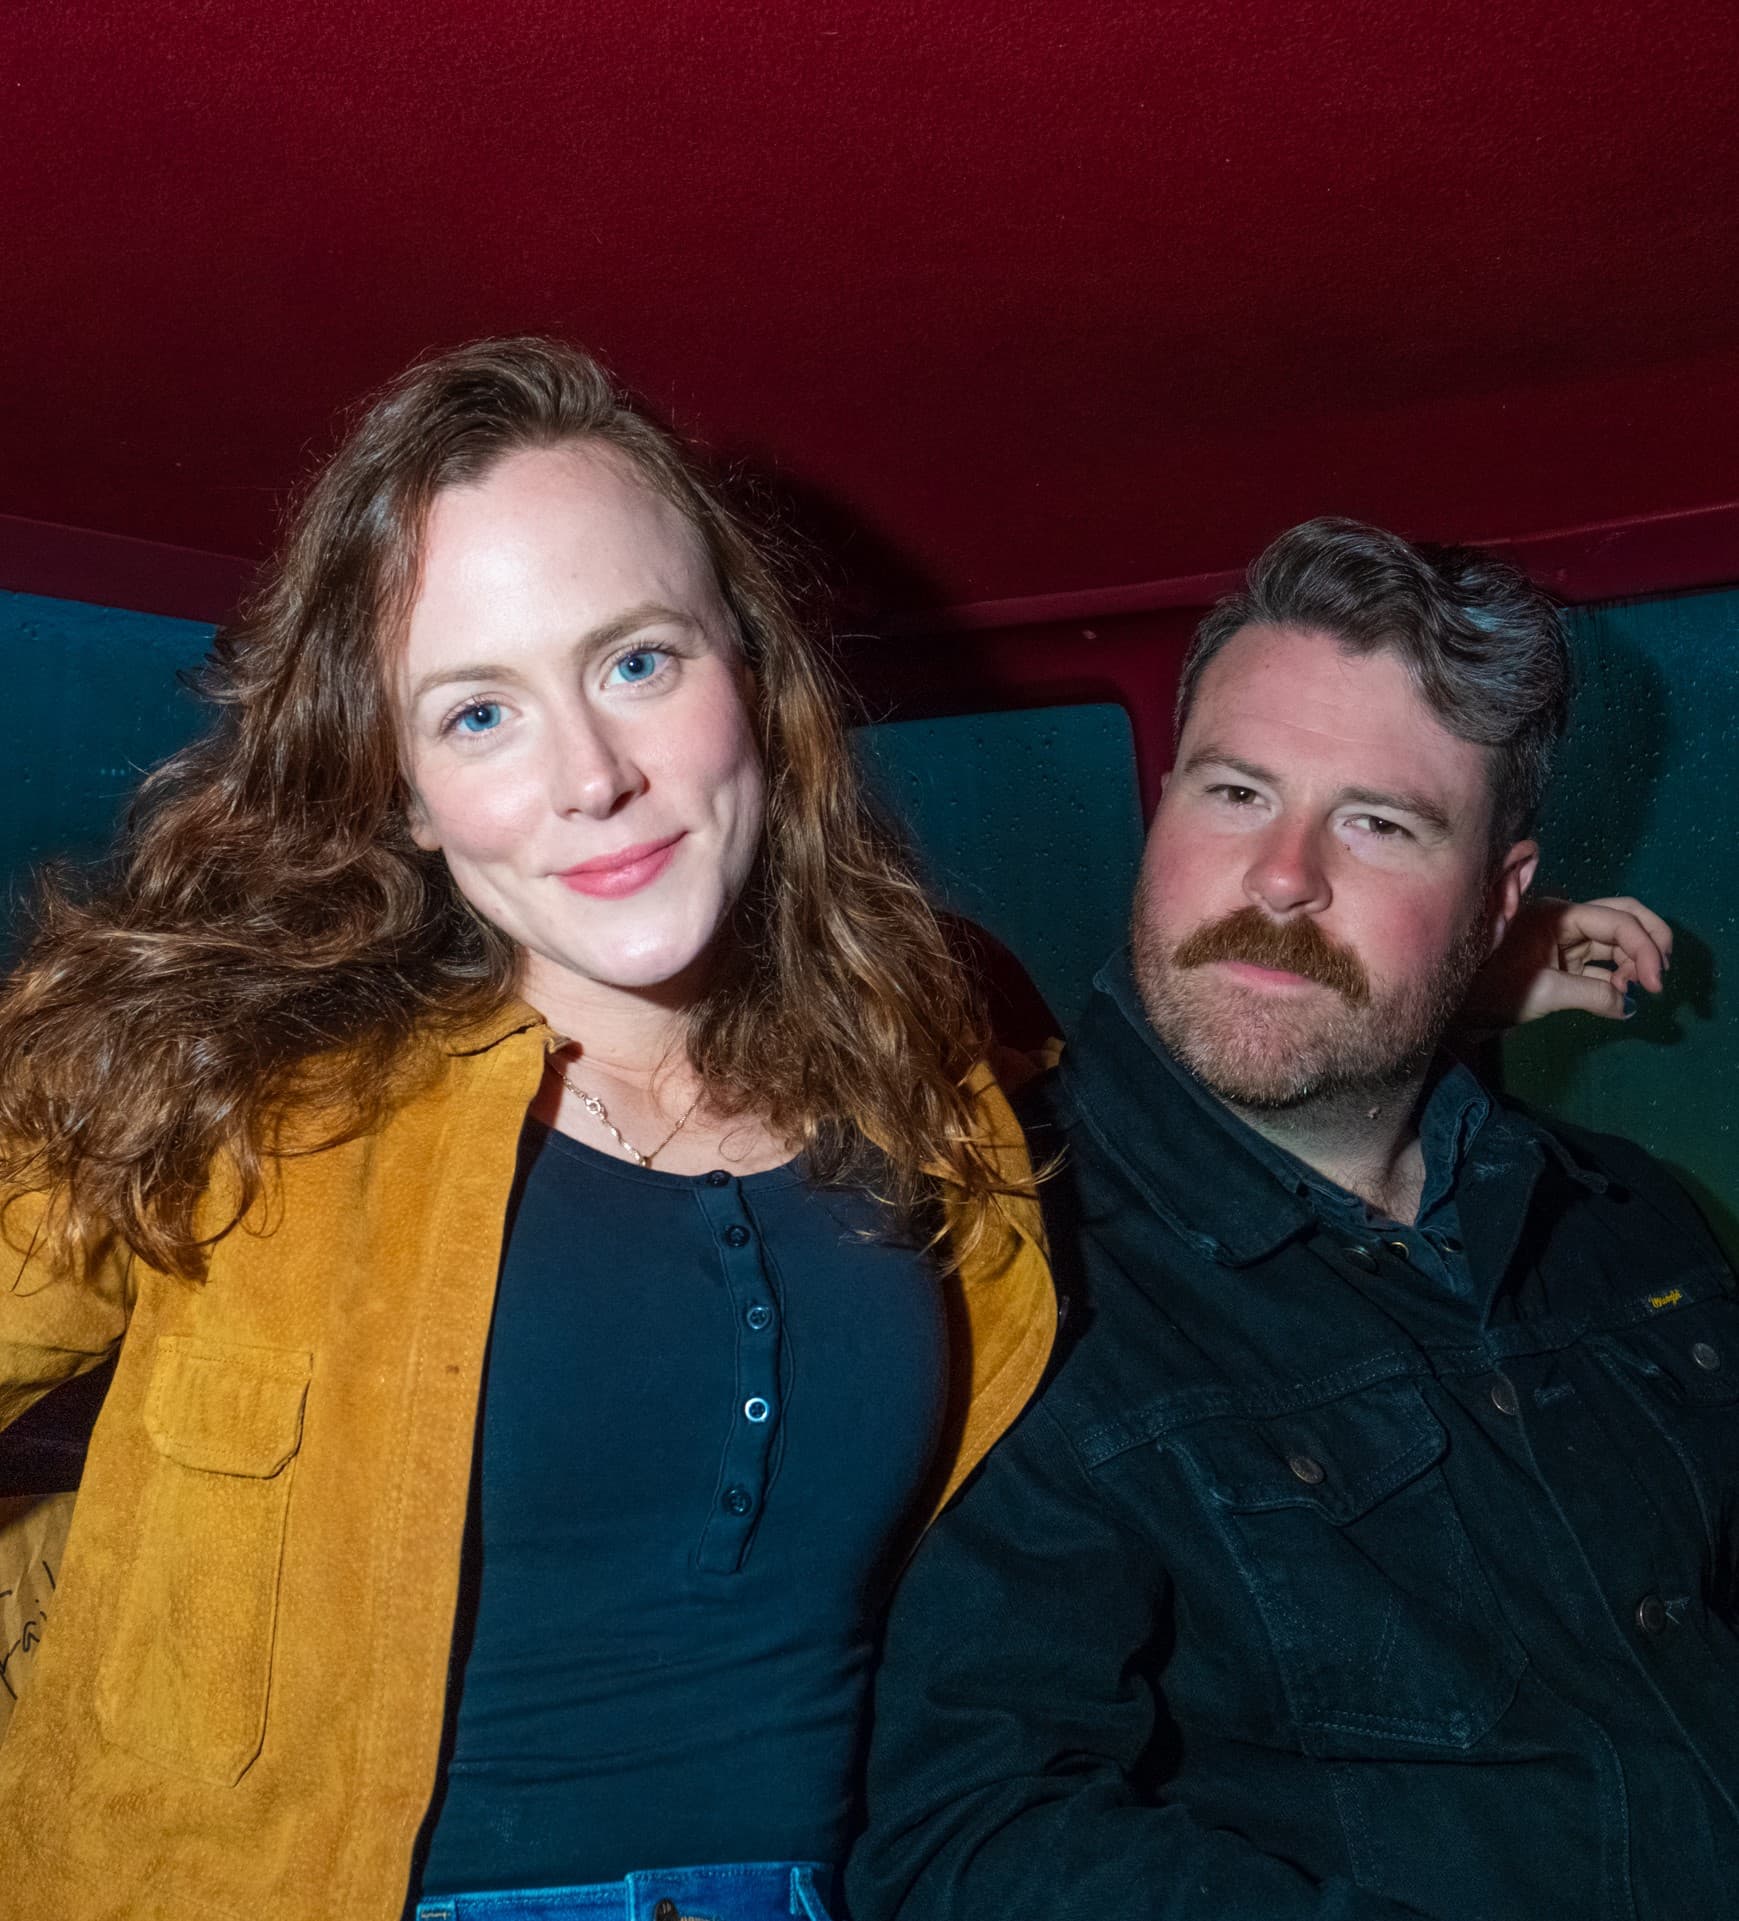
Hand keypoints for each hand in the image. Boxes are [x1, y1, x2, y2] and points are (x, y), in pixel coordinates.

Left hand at [1466, 895, 1672, 1029]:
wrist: (1461, 1009)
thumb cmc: (1491, 992)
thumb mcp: (1545, 993)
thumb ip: (1592, 995)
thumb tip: (1630, 1006)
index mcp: (1558, 915)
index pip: (1618, 920)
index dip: (1645, 948)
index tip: (1655, 983)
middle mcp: (1566, 920)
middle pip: (1624, 918)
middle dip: (1650, 943)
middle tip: (1659, 978)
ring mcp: (1567, 940)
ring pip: (1617, 941)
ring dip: (1635, 964)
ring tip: (1633, 993)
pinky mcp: (1566, 962)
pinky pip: (1604, 963)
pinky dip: (1619, 977)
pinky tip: (1621, 998)